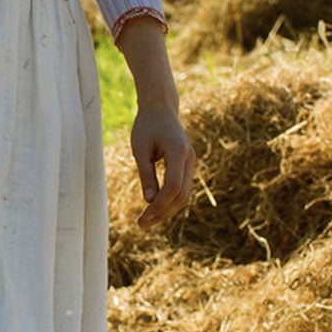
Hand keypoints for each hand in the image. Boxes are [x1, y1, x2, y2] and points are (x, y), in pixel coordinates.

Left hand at [130, 102, 194, 227]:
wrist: (161, 108)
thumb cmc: (147, 125)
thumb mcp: (140, 149)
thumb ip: (146, 175)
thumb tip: (149, 201)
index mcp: (178, 152)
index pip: (172, 187)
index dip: (159, 205)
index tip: (143, 217)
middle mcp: (189, 158)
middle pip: (181, 195)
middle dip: (163, 212)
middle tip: (142, 223)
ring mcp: (191, 162)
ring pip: (184, 194)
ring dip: (167, 209)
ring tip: (147, 220)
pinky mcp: (188, 165)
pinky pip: (182, 188)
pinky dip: (170, 200)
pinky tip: (155, 208)